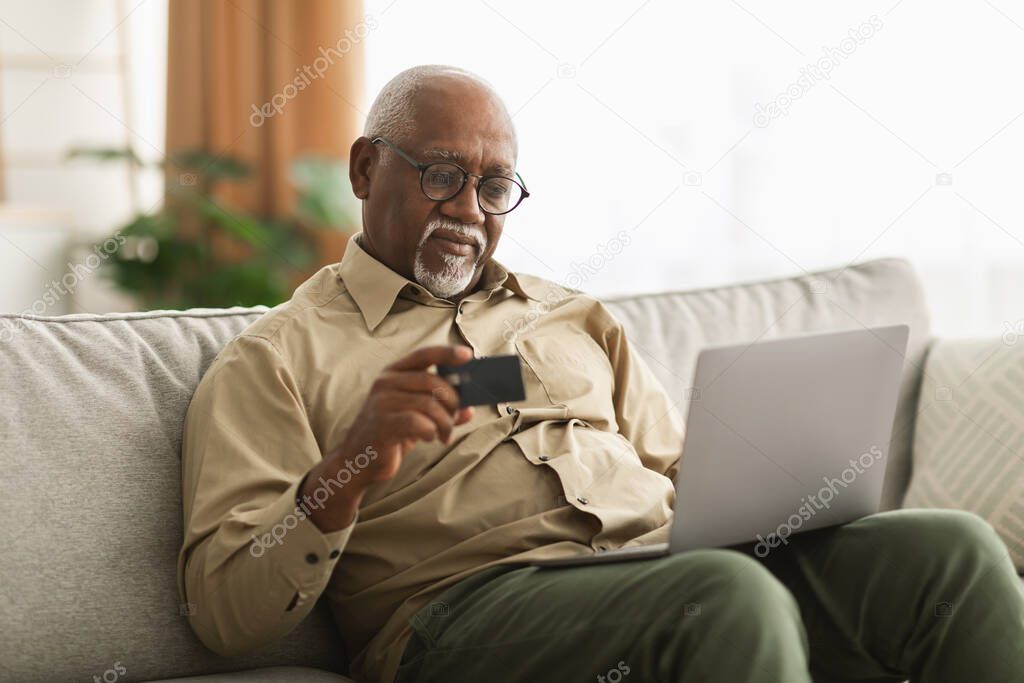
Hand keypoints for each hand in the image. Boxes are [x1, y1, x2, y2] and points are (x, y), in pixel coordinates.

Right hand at [302, 345, 474, 530]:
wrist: (358, 459)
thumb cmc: (390, 433)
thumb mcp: (417, 416)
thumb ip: (441, 409)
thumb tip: (469, 410)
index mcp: (393, 373)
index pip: (423, 355)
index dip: (447, 353)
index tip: (468, 355)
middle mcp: (385, 383)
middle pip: (433, 382)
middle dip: (452, 402)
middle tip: (454, 418)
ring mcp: (381, 402)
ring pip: (429, 405)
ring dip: (444, 422)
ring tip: (444, 435)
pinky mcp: (381, 423)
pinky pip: (418, 423)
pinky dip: (431, 431)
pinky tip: (431, 438)